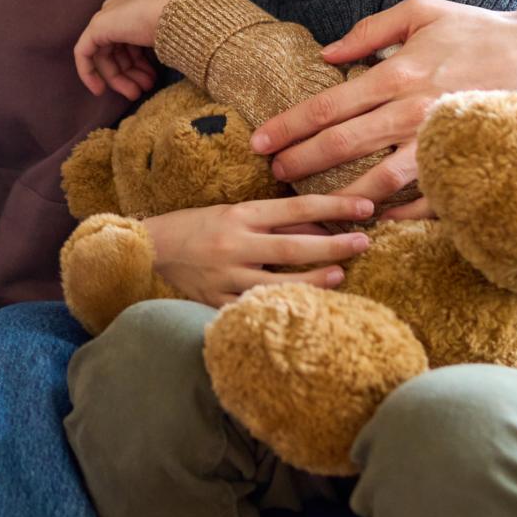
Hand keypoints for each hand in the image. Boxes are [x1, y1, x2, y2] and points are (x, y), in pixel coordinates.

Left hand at [72, 0, 181, 100]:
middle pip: (119, 47)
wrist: (182, 16)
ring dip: (120, 78)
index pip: (131, 38)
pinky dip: (88, 72)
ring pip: (105, 54)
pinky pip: (84, 52)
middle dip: (131, 72)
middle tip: (144, 89)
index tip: (151, 80)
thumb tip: (155, 64)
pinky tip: (99, 90)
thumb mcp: (172, 35)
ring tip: (136, 93)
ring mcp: (107, 14)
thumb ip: (157, 45)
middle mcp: (120, 5)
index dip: (139, 62)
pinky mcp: (97, 26)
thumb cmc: (186, 25)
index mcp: (137, 2)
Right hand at [142, 193, 377, 305]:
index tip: (365, 208)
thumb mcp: (234, 212)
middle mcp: (235, 243)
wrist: (151, 248)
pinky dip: (280, 307)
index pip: (296, 208)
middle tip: (364, 243)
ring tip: (340, 274)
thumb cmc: (197, 226)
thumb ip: (273, 221)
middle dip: (334, 245)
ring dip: (314, 279)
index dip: (334, 207)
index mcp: (240, 214)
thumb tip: (320, 227)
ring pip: (278, 282)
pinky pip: (254, 309)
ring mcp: (226, 275)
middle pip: (294, 246)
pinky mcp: (217, 301)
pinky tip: (302, 309)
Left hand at [248, 0, 516, 210]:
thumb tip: (327, 53)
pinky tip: (371, 220)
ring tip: (312, 208)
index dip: (289, 126)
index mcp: (398, 73)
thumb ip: (369, 31)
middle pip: (343, 145)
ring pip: (381, 181)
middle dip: (301, 162)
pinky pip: (428, 200)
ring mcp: (441, 142)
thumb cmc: (476, 30)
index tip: (259, 142)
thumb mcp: (421, 11)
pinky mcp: (466, 162)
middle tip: (271, 174)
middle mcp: (414, 111)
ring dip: (341, 197)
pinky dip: (399, 215)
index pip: (329, 106)